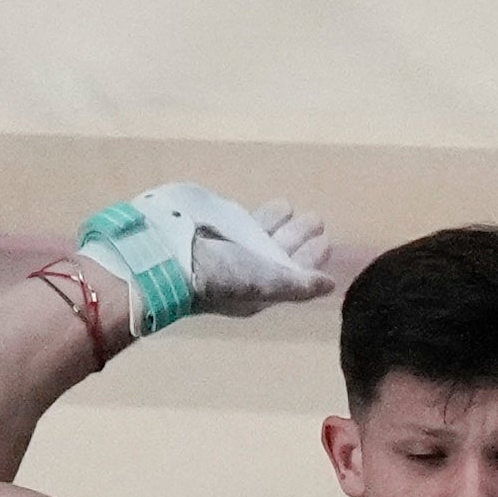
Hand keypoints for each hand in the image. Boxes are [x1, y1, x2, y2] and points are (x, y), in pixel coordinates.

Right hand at [74, 185, 341, 335]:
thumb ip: (298, 284)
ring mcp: (227, 252)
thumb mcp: (265, 283)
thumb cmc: (219, 275)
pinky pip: (240, 224)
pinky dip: (254, 217)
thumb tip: (329, 285)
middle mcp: (245, 273)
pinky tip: (260, 208)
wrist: (168, 258)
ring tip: (292, 207)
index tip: (325, 239)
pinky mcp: (212, 232)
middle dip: (297, 236)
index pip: (292, 273)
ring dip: (278, 223)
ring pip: (260, 236)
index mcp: (260, 290)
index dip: (310, 257)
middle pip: (278, 252)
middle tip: (315, 217)